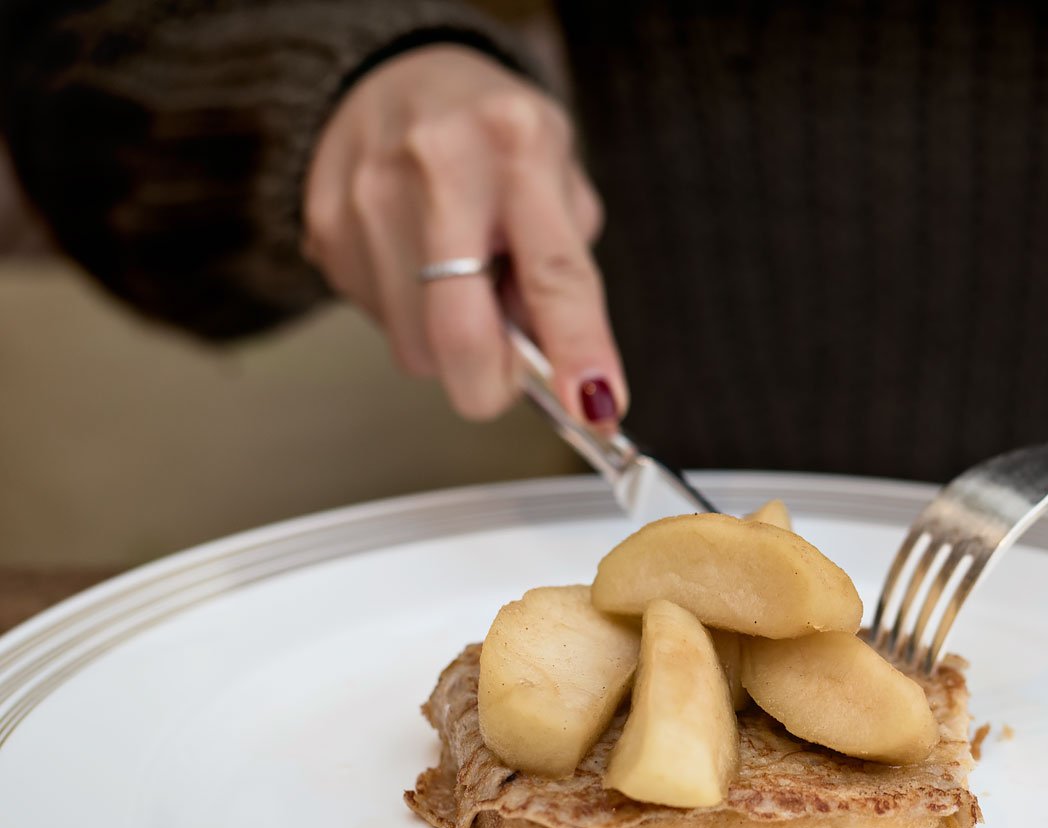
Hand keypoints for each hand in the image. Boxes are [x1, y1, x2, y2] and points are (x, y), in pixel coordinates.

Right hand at [303, 45, 624, 423]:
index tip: (595, 405)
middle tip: (513, 369)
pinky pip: (381, 323)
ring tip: (461, 277)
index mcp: (517, 147)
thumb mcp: (558, 176)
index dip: (577, 351)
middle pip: (459, 334)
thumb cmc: (493, 135)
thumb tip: (566, 369)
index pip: (554, 274)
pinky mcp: (324, 228)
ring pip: (417, 347)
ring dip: (450, 341)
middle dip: (493, 383)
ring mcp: (368, 198)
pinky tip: (417, 260)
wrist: (392, 73)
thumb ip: (567, 270)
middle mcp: (437, 168)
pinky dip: (411, 313)